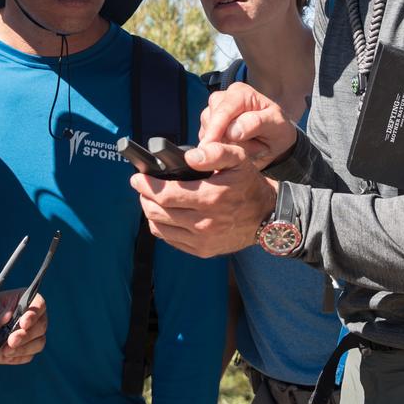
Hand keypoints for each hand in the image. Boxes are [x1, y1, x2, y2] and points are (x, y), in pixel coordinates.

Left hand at [0, 289, 48, 364]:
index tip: (23, 323)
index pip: (39, 304)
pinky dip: (18, 356)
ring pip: (38, 343)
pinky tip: (6, 355)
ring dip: (24, 348)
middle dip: (27, 335)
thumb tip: (6, 317)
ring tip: (6, 351)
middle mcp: (33, 317)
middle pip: (41, 326)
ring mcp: (32, 335)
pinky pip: (29, 355)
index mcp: (25, 300)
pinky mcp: (26, 349)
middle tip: (11, 341)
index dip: (34, 314)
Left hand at [130, 165, 278, 258]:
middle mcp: (205, 222)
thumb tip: (190, 157)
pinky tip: (165, 215)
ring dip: (150, 212)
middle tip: (142, 187)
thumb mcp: (238, 159)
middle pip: (158, 212)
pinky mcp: (202, 251)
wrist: (267, 216)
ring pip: (160, 228)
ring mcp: (202, 240)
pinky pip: (170, 240)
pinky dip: (161, 227)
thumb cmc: (248, 184)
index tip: (137, 178)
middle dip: (144, 198)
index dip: (146, 186)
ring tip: (151, 200)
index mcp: (211, 197)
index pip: (166, 194)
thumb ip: (215, 152)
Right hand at [196, 82, 296, 170]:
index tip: (209, 148)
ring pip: (205, 131)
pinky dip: (214, 147)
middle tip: (242, 152)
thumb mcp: (276, 126)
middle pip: (210, 121)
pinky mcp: (208, 124)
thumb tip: (232, 130)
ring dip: (219, 144)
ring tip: (241, 149)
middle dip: (220, 139)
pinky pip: (204, 138)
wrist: (274, 139)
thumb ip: (256, 124)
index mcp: (241, 93)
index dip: (216, 130)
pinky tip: (230, 149)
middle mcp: (223, 98)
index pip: (223, 111)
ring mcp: (213, 111)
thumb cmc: (277, 130)